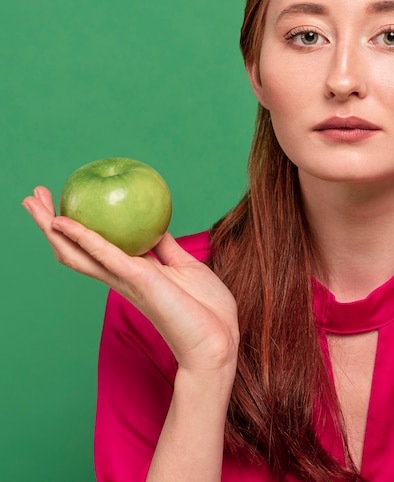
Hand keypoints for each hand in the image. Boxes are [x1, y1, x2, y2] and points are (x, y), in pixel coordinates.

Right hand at [22, 186, 238, 373]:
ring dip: (51, 227)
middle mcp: (120, 277)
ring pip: (77, 252)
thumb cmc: (204, 309)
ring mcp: (126, 279)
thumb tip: (156, 225)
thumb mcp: (184, 267)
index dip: (74, 228)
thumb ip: (166, 248)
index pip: (93, 248)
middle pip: (74, 250)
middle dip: (50, 224)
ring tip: (34, 201)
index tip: (63, 202)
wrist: (217, 340)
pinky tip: (63, 221)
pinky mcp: (138, 280)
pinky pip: (106, 254)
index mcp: (132, 274)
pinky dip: (83, 236)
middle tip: (35, 196)